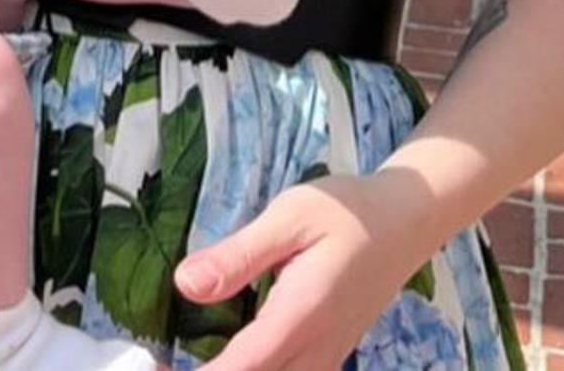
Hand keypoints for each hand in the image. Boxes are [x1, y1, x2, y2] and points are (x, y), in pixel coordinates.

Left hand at [173, 173, 435, 370]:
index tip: (157, 368)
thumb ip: (238, 255)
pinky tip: (229, 359)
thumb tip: (184, 285)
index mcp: (302, 314)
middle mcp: (317, 348)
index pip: (243, 367)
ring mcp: (327, 357)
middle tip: (160, 363)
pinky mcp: (329, 354)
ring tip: (182, 361)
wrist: (406, 221)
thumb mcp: (288, 216)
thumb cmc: (346, 209)